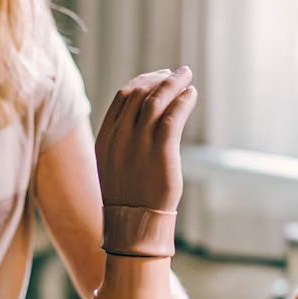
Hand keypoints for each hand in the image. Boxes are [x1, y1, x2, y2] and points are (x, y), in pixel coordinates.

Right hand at [95, 67, 197, 211]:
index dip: (142, 82)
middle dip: (159, 78)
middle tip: (177, 73)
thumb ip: (124, 139)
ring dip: (173, 84)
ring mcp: (139, 144)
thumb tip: (143, 118)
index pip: (122, 97)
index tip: (158, 77)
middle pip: (139, 93)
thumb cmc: (128, 196)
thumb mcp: (115, 164)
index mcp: (106, 137)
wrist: (134, 224)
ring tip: (186, 77)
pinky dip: (183, 101)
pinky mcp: (160, 152)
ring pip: (156, 100)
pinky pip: (173, 117)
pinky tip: (191, 95)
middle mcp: (120, 136)